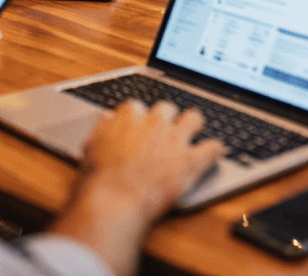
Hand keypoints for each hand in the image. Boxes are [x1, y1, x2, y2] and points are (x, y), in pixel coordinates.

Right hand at [79, 100, 225, 221]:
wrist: (116, 199)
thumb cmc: (100, 178)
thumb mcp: (92, 146)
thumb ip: (103, 128)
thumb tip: (107, 118)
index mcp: (131, 116)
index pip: (138, 106)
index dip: (139, 119)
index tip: (138, 129)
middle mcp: (155, 122)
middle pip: (167, 107)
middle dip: (167, 119)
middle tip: (163, 134)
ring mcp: (176, 139)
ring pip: (195, 117)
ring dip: (194, 126)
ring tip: (192, 137)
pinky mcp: (192, 160)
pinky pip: (214, 147)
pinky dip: (215, 151)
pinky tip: (213, 155)